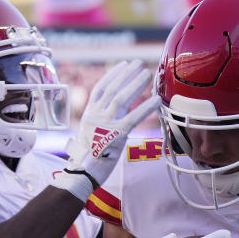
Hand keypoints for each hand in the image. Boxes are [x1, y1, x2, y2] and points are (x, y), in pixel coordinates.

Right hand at [54, 60, 159, 200]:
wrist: (81, 173)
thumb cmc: (88, 158)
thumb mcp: (91, 134)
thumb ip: (102, 122)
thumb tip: (116, 114)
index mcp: (90, 114)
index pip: (100, 88)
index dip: (112, 75)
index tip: (123, 65)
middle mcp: (96, 115)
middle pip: (112, 89)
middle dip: (126, 75)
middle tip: (138, 64)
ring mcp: (105, 124)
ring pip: (121, 98)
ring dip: (135, 84)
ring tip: (146, 73)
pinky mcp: (116, 135)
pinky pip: (133, 118)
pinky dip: (146, 107)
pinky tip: (156, 100)